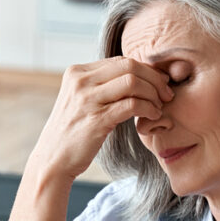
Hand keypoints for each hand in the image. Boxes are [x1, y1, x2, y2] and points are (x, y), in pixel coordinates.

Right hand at [27, 57, 172, 181]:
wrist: (53, 160)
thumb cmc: (72, 132)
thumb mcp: (81, 100)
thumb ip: (101, 86)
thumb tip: (135, 76)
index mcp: (77, 72)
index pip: (121, 60)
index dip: (146, 70)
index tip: (159, 83)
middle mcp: (80, 81)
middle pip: (129, 66)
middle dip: (154, 79)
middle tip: (166, 94)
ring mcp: (87, 100)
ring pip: (133, 82)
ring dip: (153, 93)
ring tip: (159, 106)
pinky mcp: (96, 119)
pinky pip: (132, 105)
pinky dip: (148, 108)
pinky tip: (153, 115)